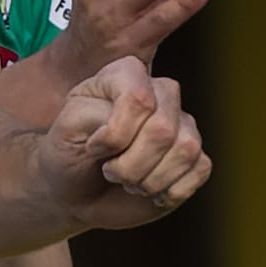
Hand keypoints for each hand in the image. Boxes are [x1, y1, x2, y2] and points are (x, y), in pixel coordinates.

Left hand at [42, 56, 206, 229]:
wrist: (76, 192)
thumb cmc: (69, 154)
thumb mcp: (65, 130)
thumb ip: (93, 114)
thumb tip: (132, 127)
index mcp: (127, 75)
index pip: (139, 99)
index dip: (115, 135)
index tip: (92, 149)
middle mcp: (161, 93)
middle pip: (163, 129)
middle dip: (130, 166)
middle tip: (109, 171)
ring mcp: (182, 124)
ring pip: (186, 150)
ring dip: (149, 181)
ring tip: (129, 181)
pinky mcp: (195, 156)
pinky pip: (200, 170)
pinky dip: (170, 192)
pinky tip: (149, 191)